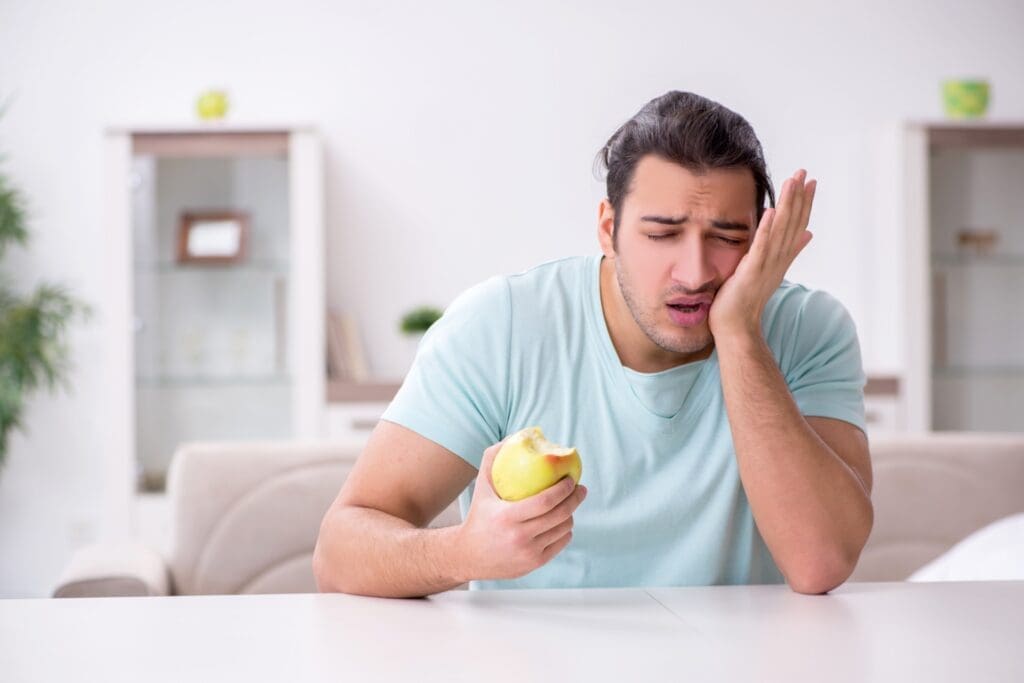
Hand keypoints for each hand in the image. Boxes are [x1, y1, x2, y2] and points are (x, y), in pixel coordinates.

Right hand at [455, 439, 586, 581]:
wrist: (468, 555)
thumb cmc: (478, 515)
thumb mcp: (481, 486)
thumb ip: (493, 457)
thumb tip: (518, 435)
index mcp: (506, 517)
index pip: (545, 502)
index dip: (563, 489)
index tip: (570, 479)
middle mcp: (519, 537)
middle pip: (559, 516)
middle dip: (575, 499)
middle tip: (580, 489)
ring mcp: (528, 553)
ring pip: (563, 529)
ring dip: (571, 514)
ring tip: (570, 504)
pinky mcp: (534, 564)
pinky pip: (560, 543)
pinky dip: (565, 531)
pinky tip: (563, 522)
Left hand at [709, 169, 816, 338]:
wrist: (736, 327)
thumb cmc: (747, 299)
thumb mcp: (771, 269)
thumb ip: (789, 250)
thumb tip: (808, 233)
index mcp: (781, 257)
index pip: (797, 225)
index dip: (804, 203)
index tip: (810, 181)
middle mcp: (778, 260)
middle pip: (792, 224)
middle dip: (798, 198)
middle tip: (804, 173)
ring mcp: (766, 266)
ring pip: (780, 231)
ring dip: (787, 206)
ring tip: (792, 183)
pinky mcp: (751, 273)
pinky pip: (761, 248)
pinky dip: (766, 231)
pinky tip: (770, 212)